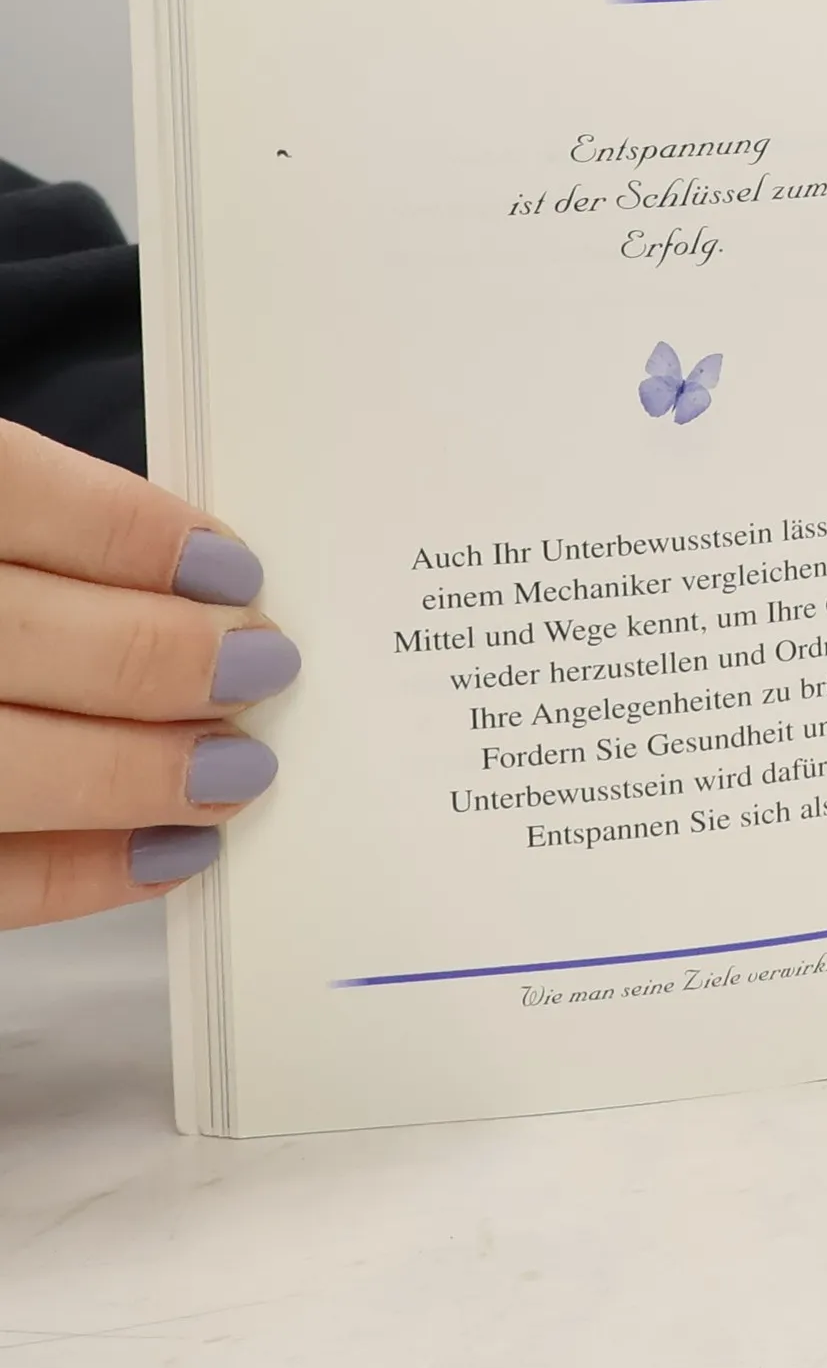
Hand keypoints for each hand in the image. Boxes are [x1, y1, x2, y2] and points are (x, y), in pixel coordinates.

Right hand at [0, 421, 298, 928]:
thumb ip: (27, 536)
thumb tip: (192, 584)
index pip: (13, 493)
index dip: (137, 536)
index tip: (232, 570)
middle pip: (17, 637)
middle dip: (161, 659)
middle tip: (260, 666)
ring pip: (0, 766)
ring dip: (135, 772)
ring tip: (232, 770)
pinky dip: (73, 874)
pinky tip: (164, 853)